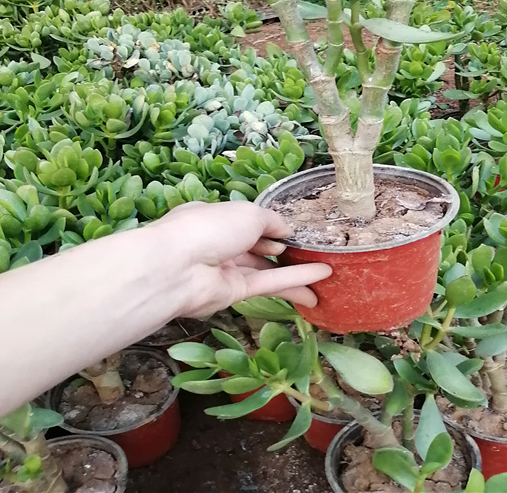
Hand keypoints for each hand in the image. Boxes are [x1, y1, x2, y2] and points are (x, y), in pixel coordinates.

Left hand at [154, 201, 330, 318]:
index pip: (247, 222)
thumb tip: (286, 231)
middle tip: (314, 252)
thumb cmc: (210, 227)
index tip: (294, 230)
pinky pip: (269, 284)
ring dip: (297, 269)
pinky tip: (319, 278)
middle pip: (258, 248)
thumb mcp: (249, 212)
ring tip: (329, 270)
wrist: (177, 267)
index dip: (271, 226)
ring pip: (267, 269)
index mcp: (217, 218)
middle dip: (284, 250)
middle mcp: (220, 244)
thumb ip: (272, 221)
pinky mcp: (235, 293)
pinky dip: (294, 280)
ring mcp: (227, 270)